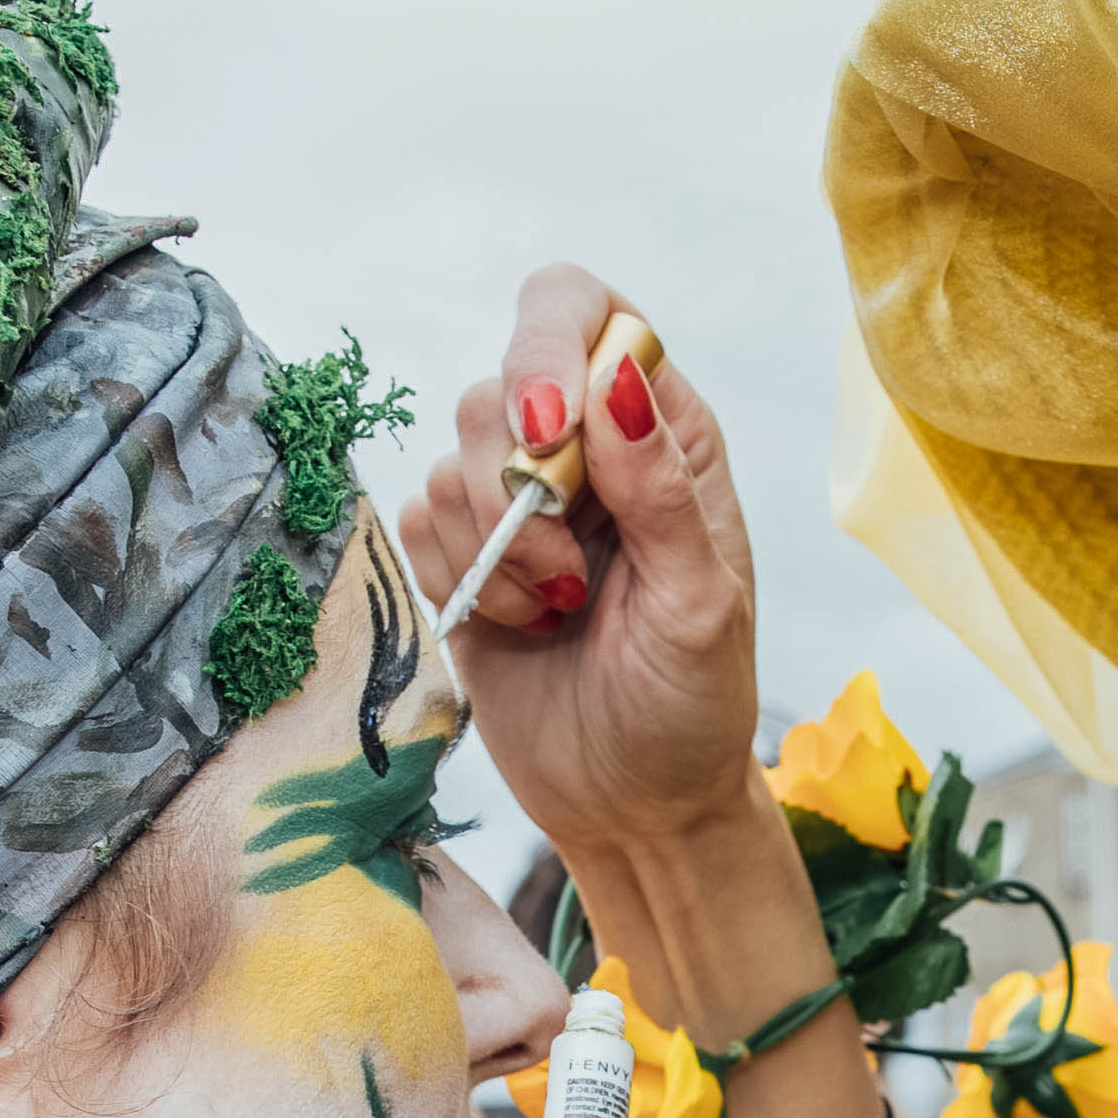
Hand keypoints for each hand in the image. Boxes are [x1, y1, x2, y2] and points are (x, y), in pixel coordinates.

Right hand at [406, 264, 773, 865]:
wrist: (637, 805)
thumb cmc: (693, 704)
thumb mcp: (700, 605)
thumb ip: (661, 492)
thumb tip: (616, 380)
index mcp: (663, 430)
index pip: (585, 312)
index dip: (547, 346)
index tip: (547, 432)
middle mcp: (586, 447)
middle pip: (498, 381)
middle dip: (515, 482)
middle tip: (570, 574)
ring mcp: (518, 502)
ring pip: (450, 455)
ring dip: (495, 547)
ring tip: (557, 610)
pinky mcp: (462, 555)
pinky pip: (416, 518)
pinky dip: (458, 575)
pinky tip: (517, 623)